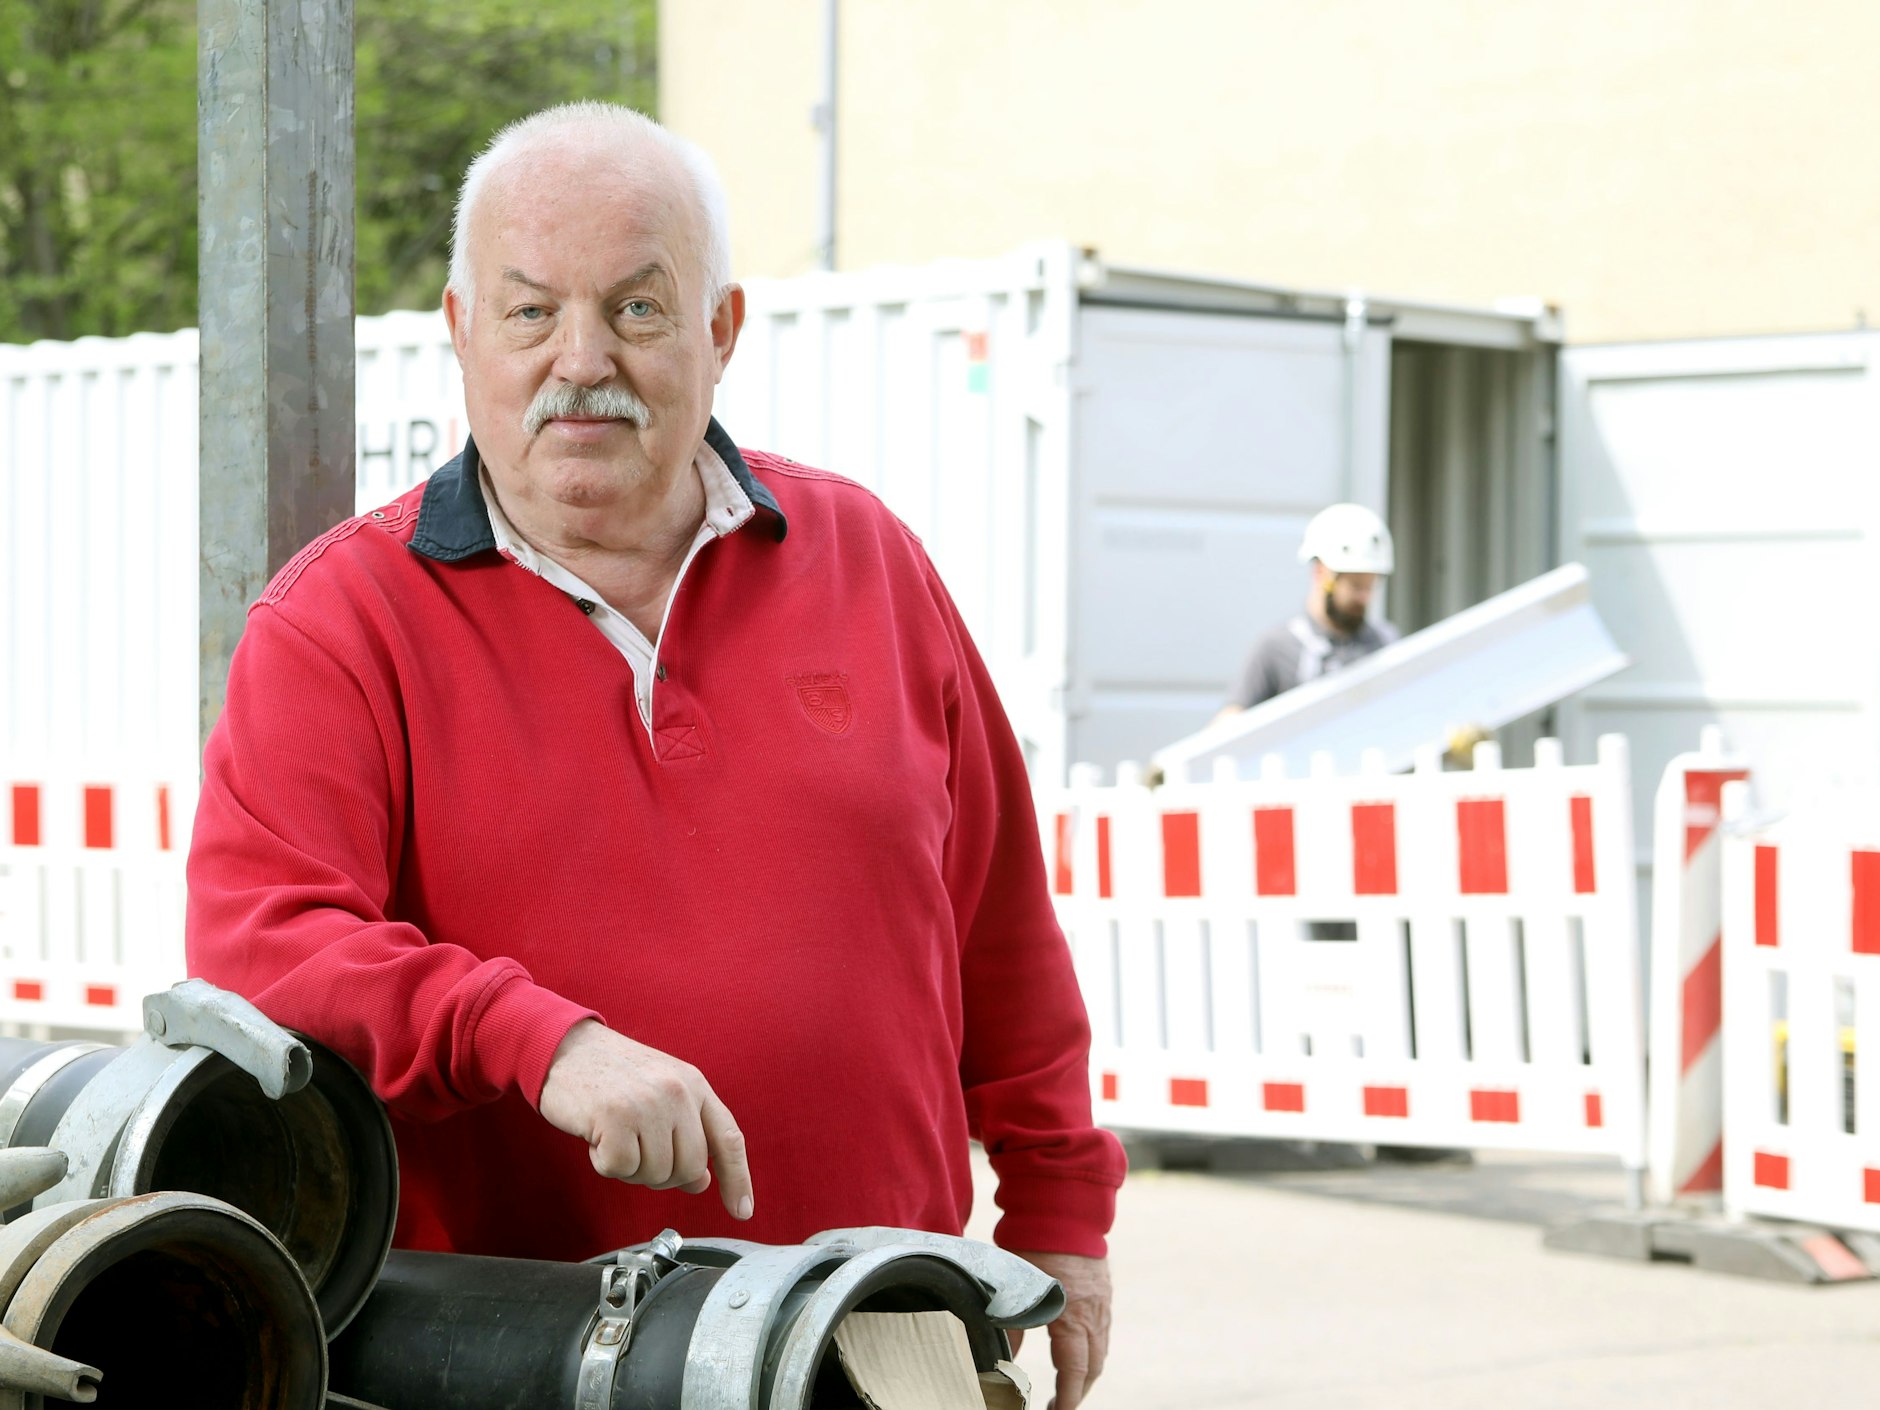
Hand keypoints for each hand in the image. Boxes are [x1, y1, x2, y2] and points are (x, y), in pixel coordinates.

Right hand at [537, 1019, 753, 1219]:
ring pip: (655, 1174)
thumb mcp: (660, 1095)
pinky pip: (620, 1169)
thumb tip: (702, 1182)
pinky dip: (604, 1162)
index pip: (728, 1139)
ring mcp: (649, 1105)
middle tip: (636, 1150)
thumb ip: (686, 1135)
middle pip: (689, 1169)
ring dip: (630, 1167)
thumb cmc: (612, 1076)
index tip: (742, 1211)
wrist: (565, 1047)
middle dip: (662, 1174)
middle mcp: (677, 1092)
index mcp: (694, 1085)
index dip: (737, 1179)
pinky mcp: (616, 1118)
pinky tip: (596, 1134)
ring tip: (614, 1133)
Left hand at [1004, 1251, 1110, 1409]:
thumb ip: (1014, 1326)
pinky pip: (1102, 1329)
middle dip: (1078, 1391)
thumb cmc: (1031, 1242)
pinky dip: (1092, 1347)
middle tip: (1059, 1405)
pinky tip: (1076, 1349)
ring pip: (1101, 1349)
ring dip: (1086, 1371)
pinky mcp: (1103, 1288)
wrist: (1061, 1203)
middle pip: (1094, 1366)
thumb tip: (1006, 1358)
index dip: (1067, 1398)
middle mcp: (1094, 1312)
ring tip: (1067, 1384)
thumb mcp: (1015, 1287)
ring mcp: (1102, 1300)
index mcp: (1072, 1314)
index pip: (1075, 1370)